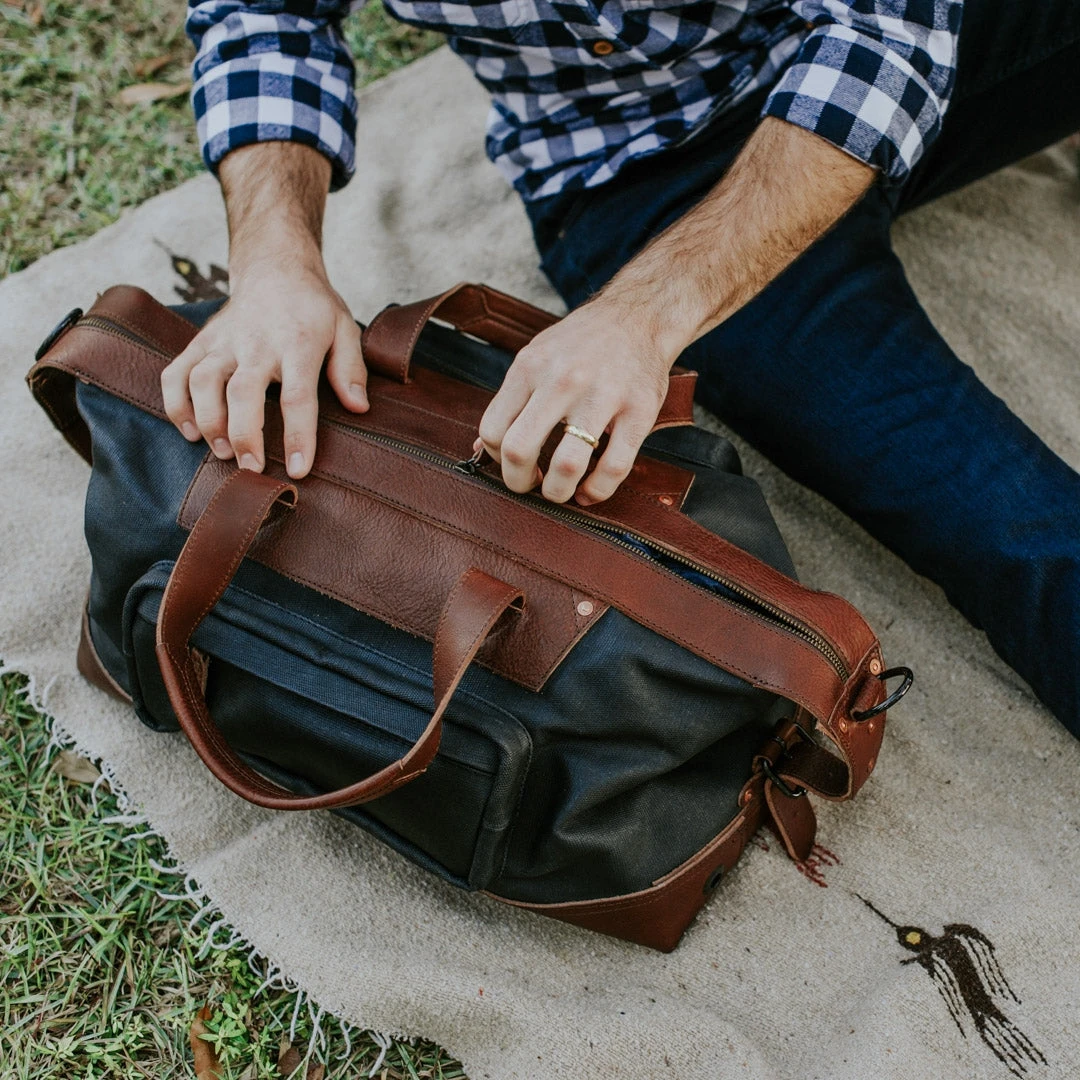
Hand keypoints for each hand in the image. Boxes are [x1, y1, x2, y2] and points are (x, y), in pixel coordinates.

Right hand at [161, 249, 367, 478]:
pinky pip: (177, 373)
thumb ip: (351, 369)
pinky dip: (176, 404)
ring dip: (207, 421)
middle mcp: (257, 343)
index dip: (298, 435)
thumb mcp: (345, 329)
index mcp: (298, 344)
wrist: (275, 267)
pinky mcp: (201, 341)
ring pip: (203, 382)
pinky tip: (189, 430)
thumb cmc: (313, 308)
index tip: (298, 469)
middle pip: (243, 392)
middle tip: (250, 468)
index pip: (298, 396)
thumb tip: (358, 407)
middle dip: (244, 434)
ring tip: (220, 452)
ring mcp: (224, 341)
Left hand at [476, 296, 672, 504]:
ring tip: (559, 491)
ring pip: (567, 465)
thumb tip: (481, 449)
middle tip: (530, 485)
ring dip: (557, 492)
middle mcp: (562, 380)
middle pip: (520, 450)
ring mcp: (603, 397)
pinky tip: (588, 491)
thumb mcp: (536, 357)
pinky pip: (613, 468)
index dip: (495, 458)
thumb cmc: (580, 344)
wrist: (638, 316)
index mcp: (530, 367)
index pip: (493, 429)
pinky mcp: (639, 412)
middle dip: (518, 482)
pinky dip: (596, 492)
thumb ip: (511, 401)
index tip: (511, 463)